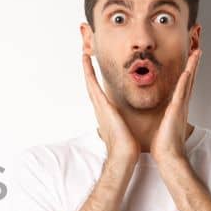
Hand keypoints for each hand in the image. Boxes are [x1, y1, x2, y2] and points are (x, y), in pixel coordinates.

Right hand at [82, 50, 139, 164]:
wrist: (123, 156)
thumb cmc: (126, 147)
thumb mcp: (124, 132)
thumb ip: (122, 125)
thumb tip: (123, 125)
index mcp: (105, 113)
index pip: (98, 93)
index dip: (94, 81)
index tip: (93, 70)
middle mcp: (100, 108)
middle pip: (90, 85)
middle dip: (87, 71)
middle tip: (84, 56)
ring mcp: (99, 107)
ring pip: (90, 83)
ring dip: (87, 69)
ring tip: (84, 55)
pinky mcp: (103, 106)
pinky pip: (93, 86)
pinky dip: (89, 73)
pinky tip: (87, 63)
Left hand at [151, 48, 200, 164]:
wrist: (168, 157)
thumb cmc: (164, 145)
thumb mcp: (163, 126)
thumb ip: (163, 119)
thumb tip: (158, 116)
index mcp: (177, 108)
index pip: (184, 86)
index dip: (188, 72)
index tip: (190, 61)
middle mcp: (182, 105)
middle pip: (189, 80)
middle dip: (194, 64)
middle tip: (198, 50)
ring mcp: (181, 107)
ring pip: (188, 82)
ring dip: (193, 67)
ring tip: (197, 53)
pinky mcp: (176, 112)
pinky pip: (181, 93)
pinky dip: (184, 82)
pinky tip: (187, 71)